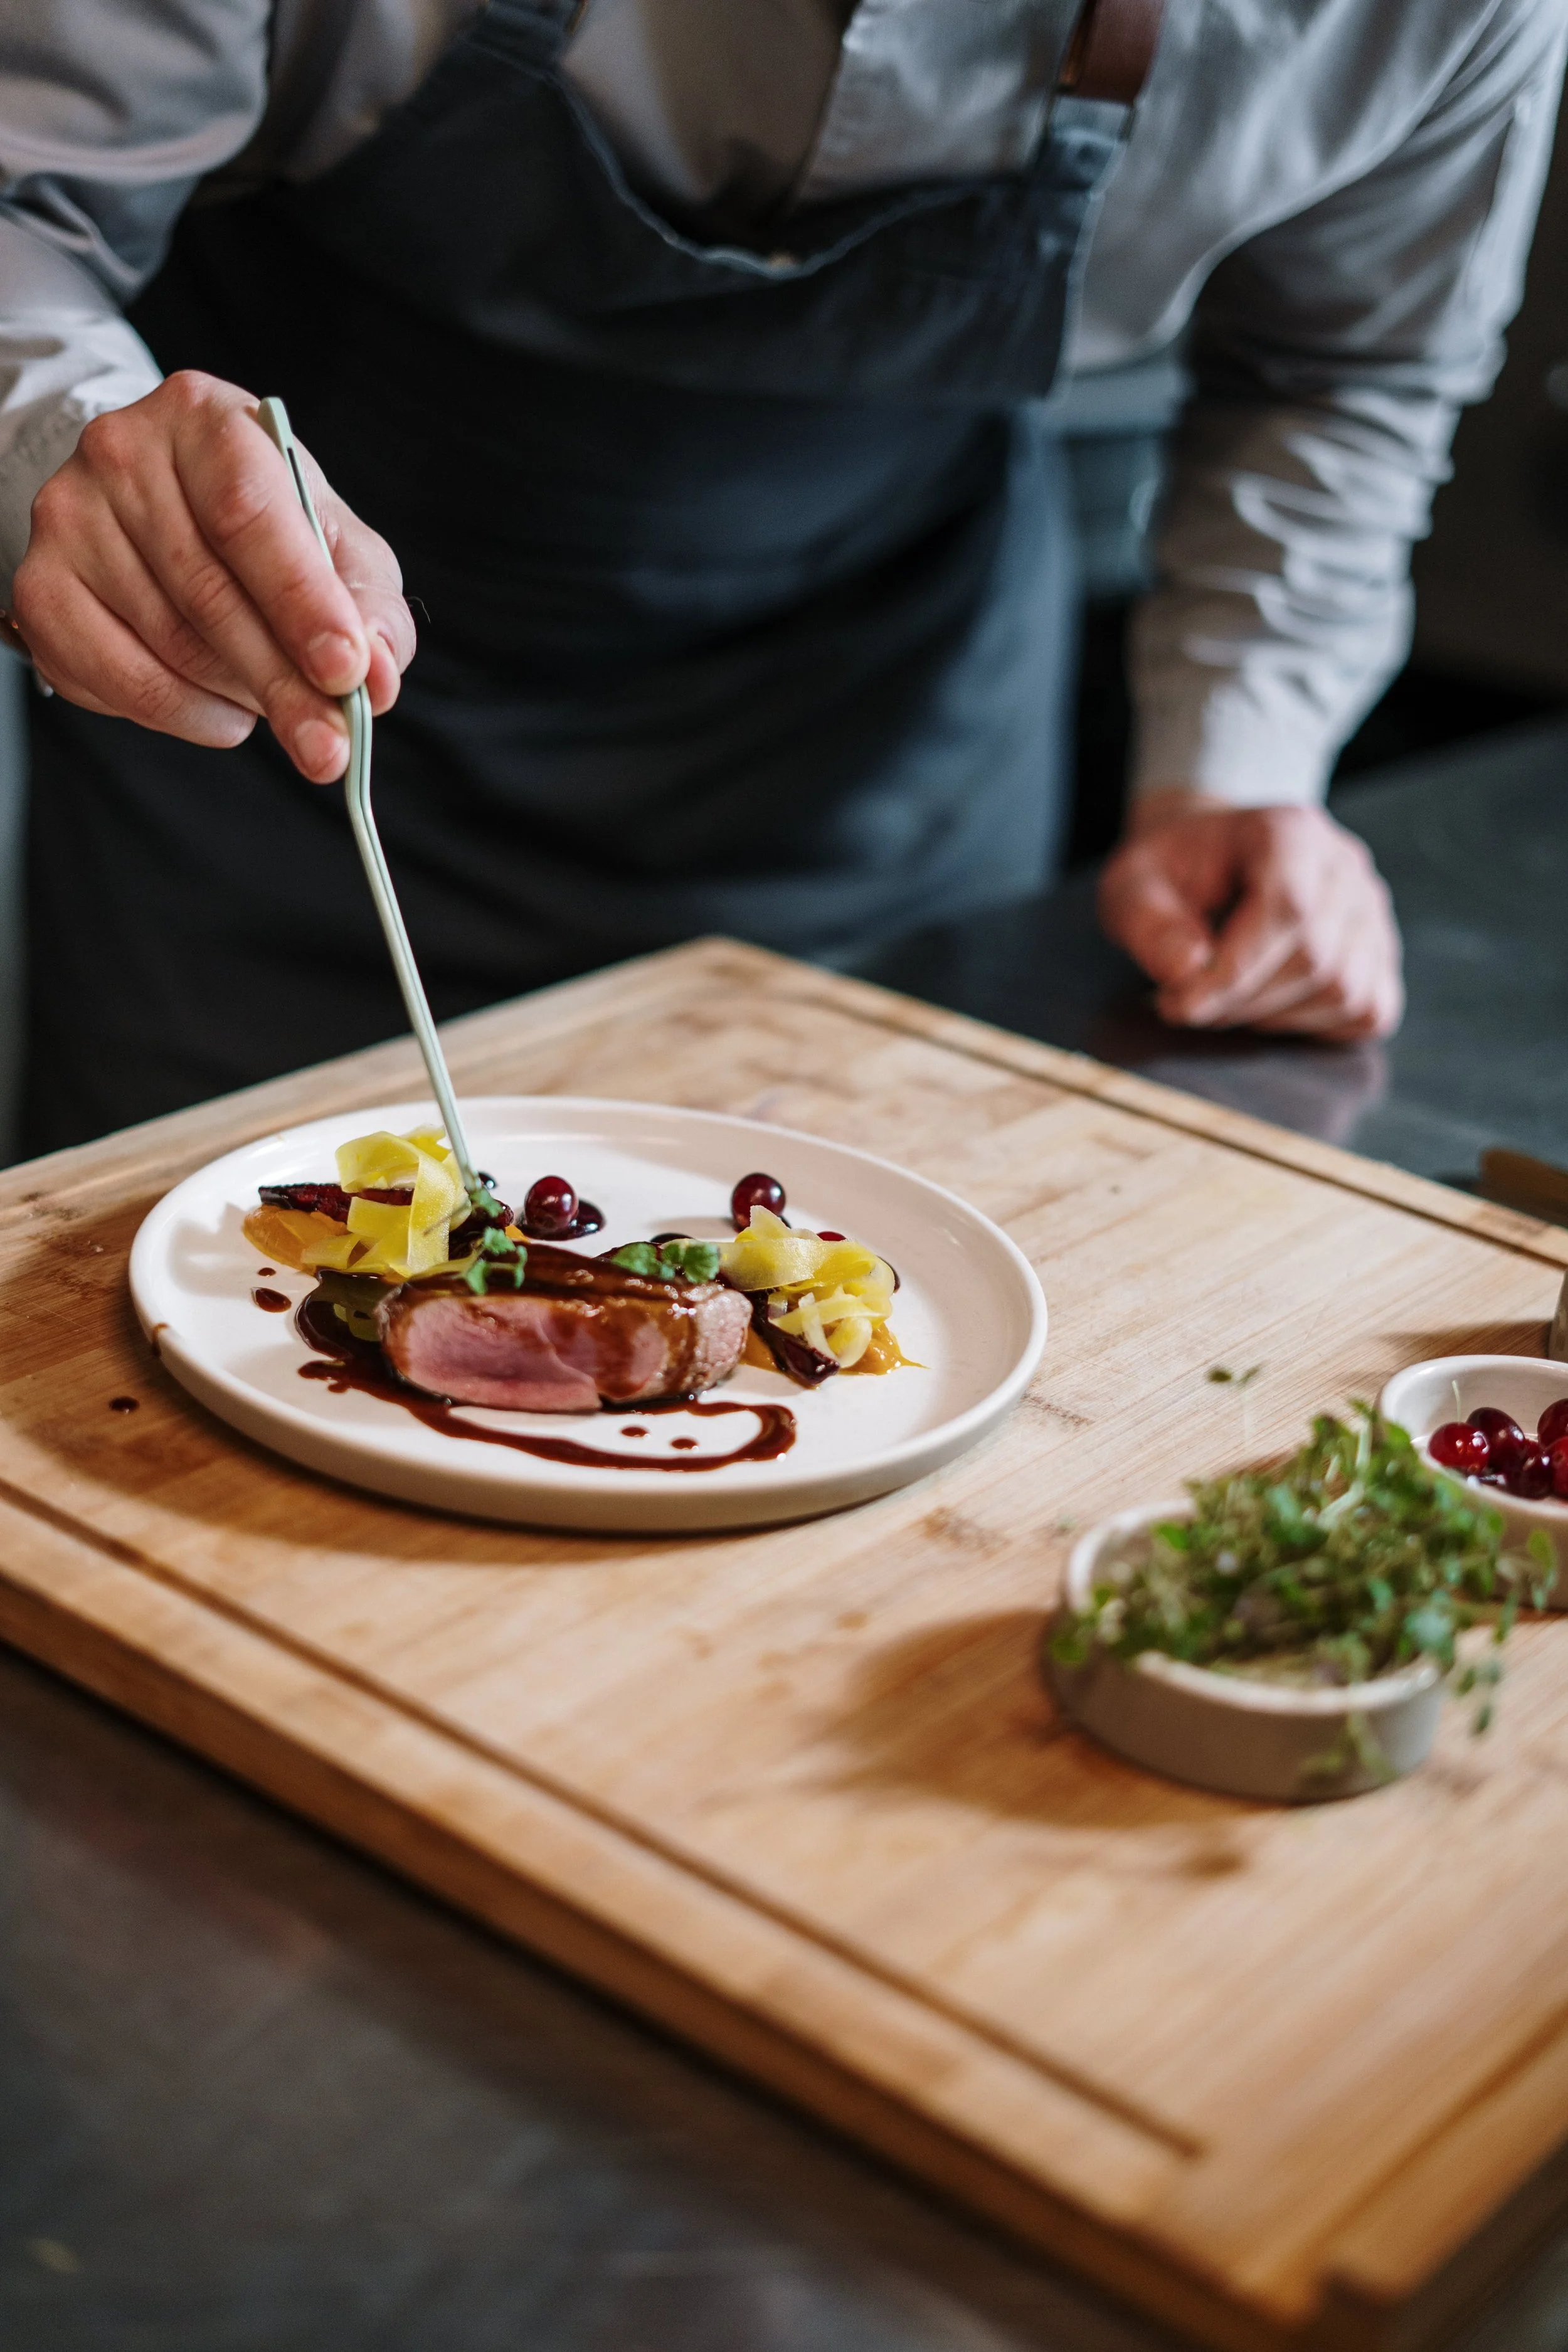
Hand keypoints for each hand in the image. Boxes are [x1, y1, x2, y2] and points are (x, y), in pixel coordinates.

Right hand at [11, 371, 415, 782]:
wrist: (158, 509)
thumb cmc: (263, 526)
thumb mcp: (335, 546)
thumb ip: (368, 607)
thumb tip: (376, 673)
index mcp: (204, 418)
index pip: (249, 512)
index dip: (301, 599)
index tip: (345, 670)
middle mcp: (121, 453)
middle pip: (209, 590)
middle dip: (283, 683)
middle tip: (330, 746)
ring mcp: (69, 520)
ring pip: (169, 643)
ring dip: (239, 697)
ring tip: (276, 706)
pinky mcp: (40, 588)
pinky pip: (120, 679)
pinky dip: (185, 714)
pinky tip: (222, 712)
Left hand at [1097, 791, 1403, 1040]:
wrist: (1209, 860)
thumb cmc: (1173, 873)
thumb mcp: (1134, 886)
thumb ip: (1151, 926)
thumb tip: (1189, 972)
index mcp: (1290, 832)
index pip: (1287, 909)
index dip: (1234, 972)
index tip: (1180, 1005)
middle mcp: (1344, 866)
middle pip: (1316, 958)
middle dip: (1244, 1000)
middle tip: (1190, 1003)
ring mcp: (1370, 909)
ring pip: (1345, 991)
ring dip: (1275, 1018)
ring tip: (1226, 999)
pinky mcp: (1380, 951)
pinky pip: (1369, 1009)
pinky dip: (1317, 1027)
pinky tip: (1270, 1007)